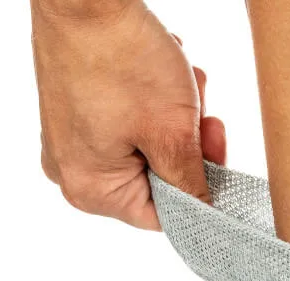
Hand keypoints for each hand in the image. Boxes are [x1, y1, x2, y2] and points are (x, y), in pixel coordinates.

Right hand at [31, 0, 225, 229]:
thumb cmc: (122, 57)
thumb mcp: (173, 135)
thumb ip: (193, 185)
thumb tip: (209, 215)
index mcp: (89, 189)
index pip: (163, 215)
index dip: (198, 189)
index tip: (216, 157)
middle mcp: (73, 169)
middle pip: (158, 179)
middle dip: (189, 145)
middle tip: (207, 115)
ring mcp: (73, 137)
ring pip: (151, 146)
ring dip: (179, 118)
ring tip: (186, 83)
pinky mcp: (80, 107)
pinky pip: (133, 120)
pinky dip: (157, 100)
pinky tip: (165, 71)